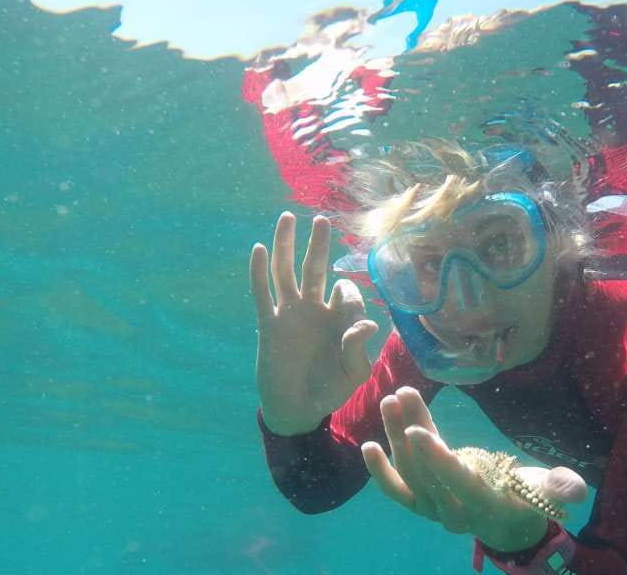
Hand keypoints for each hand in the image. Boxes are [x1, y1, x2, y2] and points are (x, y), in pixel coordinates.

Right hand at [249, 212, 379, 435]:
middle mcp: (314, 310)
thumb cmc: (330, 391)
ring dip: (287, 245)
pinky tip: (260, 248)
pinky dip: (259, 271)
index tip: (354, 323)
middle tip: (322, 220)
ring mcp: (290, 315)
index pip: (346, 293)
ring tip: (288, 217)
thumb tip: (367, 324)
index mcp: (338, 318)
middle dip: (319, 245)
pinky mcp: (268, 325)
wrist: (297, 409)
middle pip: (315, 269)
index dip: (351, 298)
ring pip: (286, 273)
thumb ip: (359, 350)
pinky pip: (262, 293)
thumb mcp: (353, 375)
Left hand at [361, 387, 588, 551]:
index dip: (437, 458)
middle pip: (426, 472)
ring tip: (390, 398)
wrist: (507, 525)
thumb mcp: (548, 491)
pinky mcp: (421, 504)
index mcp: (486, 504)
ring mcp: (434, 509)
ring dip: (395, 436)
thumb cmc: (527, 498)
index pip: (457, 481)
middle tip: (399, 395)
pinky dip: (379, 472)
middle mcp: (455, 511)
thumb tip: (574, 489)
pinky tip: (366, 445)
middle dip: (410, 433)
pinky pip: (396, 492)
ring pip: (409, 474)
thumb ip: (560, 486)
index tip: (417, 429)